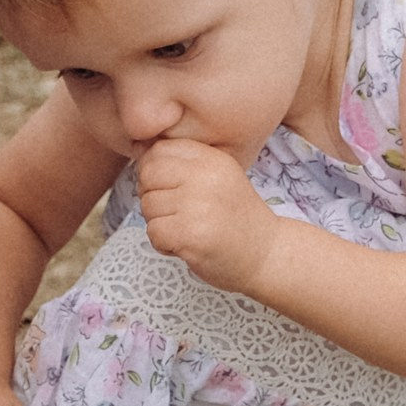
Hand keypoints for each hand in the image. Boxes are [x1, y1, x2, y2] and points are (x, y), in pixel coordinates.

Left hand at [136, 137, 278, 292]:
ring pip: (148, 206)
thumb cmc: (236, 219)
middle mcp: (206, 176)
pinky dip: (163, 244)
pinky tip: (186, 245)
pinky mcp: (191, 234)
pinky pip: (153, 232)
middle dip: (152, 196)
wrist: (266, 256)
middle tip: (175, 212)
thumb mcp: (218, 177)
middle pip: (148, 175)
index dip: (154, 171)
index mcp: (211, 159)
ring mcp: (198, 205)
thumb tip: (139, 154)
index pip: (159, 150)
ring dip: (160, 223)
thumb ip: (185, 164)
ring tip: (187, 229)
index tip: (170, 189)